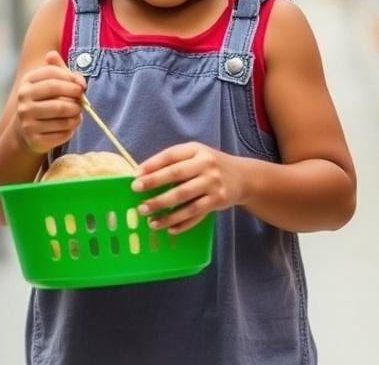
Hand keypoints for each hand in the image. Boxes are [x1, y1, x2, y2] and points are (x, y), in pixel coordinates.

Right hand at [14, 51, 85, 154]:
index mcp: (27, 82)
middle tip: (82, 100)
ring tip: (76, 113)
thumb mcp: (51, 84)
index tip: (81, 85)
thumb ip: (66, 75)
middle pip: (55, 90)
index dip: (71, 77)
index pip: (51, 72)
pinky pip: (62, 132)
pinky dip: (71, 129)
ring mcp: (27, 120)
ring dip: (76, 113)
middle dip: (74, 94)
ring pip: (62, 112)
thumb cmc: (45, 103)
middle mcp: (23, 100)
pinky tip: (69, 126)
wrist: (27, 131)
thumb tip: (80, 82)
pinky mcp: (35, 138)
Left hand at [131, 142, 246, 234]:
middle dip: (154, 184)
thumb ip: (173, 162)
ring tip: (148, 218)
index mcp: (196, 150)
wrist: (243, 177)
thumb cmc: (210, 165)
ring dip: (165, 210)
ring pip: (185, 199)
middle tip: (136, 193)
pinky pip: (196, 214)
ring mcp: (213, 184)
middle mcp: (206, 165)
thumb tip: (142, 174)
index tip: (135, 175)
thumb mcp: (196, 155)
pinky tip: (168, 229)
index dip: (152, 165)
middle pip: (176, 176)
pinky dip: (182, 223)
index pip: (171, 156)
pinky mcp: (218, 201)